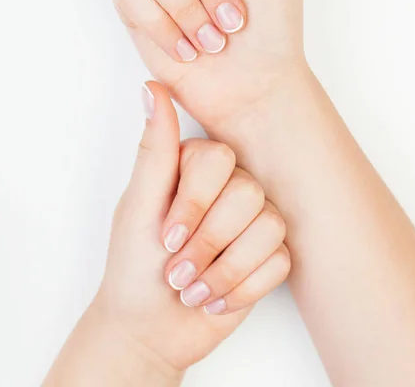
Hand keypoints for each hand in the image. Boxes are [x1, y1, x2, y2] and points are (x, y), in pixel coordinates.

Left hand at [93, 83, 288, 373]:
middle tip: (177, 270)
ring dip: (225, 271)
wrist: (150, 329)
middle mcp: (229, 188)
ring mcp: (252, 221)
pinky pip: (280, 262)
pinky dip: (242, 289)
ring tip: (194, 288)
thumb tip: (152, 85)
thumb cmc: (134, 266)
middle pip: (249, 195)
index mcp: (196, 167)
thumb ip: (154, 148)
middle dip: (209, 243)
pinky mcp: (270, 256)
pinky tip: (215, 298)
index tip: (166, 236)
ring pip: (270, 228)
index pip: (220, 159)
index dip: (196, 202)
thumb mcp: (137, 206)